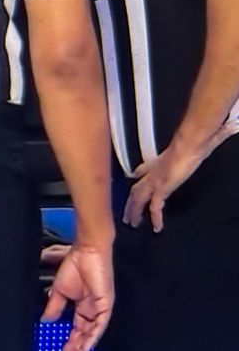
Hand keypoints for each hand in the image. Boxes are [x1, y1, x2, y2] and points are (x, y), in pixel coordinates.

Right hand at [42, 245, 113, 350]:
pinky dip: (92, 337)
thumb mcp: (59, 290)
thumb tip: (45, 319)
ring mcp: (99, 309)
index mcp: (81, 306)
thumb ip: (54, 306)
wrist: (86, 252)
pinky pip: (99, 326)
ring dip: (83, 344)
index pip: (75, 327)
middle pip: (83, 333)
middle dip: (75, 345)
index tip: (59, 346)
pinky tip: (85, 346)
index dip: (68, 338)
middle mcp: (91, 310)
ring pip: (92, 332)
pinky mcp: (105, 307)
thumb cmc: (74, 265)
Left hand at [124, 121, 238, 231]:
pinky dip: (155, 217)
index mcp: (160, 161)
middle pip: (136, 187)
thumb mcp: (202, 141)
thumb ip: (214, 136)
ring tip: (132, 223)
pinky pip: (154, 206)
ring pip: (138, 198)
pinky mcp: (161, 188)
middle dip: (130, 201)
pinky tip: (156, 227)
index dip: (138, 175)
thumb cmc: (194, 142)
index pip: (144, 169)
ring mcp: (155, 180)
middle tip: (126, 213)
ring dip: (134, 211)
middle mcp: (154, 171)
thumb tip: (231, 127)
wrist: (190, 144)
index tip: (134, 180)